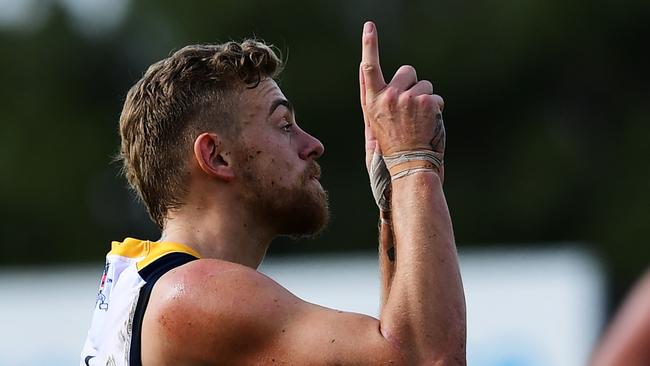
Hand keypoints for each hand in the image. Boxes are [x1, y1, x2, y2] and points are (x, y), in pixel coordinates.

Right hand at [359, 21, 445, 160]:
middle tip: (411, 110)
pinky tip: (429, 126)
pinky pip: (437, 98)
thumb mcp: (374, 121)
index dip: (369, 45)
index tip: (369, 27)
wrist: (410, 165)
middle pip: (407, 71)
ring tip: (420, 123)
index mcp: (373, 101)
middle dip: (413, 85)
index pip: (369, 68)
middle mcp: (388, 97)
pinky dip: (437, 111)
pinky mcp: (427, 102)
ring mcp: (408, 99)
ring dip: (426, 101)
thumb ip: (372, 94)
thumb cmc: (393, 145)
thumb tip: (363, 67)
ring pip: (425, 86)